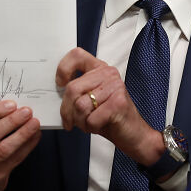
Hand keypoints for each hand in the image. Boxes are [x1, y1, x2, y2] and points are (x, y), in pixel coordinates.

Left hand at [55, 48, 163, 165]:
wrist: (134, 134)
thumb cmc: (109, 117)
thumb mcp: (91, 99)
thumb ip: (77, 91)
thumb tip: (56, 92)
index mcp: (100, 69)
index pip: (77, 55)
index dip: (63, 69)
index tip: (60, 85)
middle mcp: (108, 74)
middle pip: (72, 88)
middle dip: (67, 110)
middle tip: (70, 122)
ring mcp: (115, 87)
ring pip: (80, 105)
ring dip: (80, 121)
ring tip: (89, 123)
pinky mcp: (118, 103)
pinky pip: (91, 118)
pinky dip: (90, 127)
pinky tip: (99, 126)